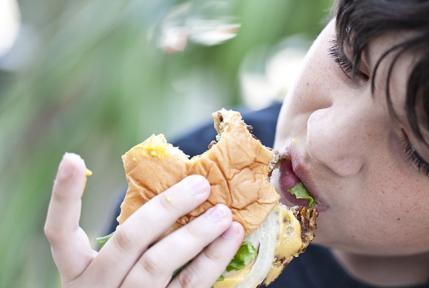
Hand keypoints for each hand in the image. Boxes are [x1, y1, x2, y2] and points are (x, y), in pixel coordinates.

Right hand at [45, 153, 244, 287]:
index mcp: (78, 271)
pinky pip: (190, 285)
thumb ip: (135, 237)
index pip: (59, 233)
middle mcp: (97, 286)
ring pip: (158, 264)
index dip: (64, 196)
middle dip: (166, 208)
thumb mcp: (116, 268)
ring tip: (223, 213)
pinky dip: (214, 259)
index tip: (73, 158)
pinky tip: (231, 237)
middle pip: (127, 241)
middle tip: (200, 184)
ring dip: (195, 234)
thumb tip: (179, 186)